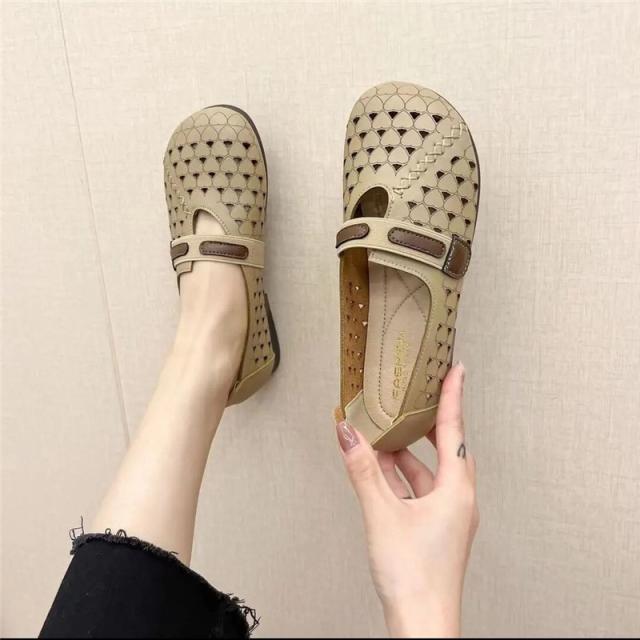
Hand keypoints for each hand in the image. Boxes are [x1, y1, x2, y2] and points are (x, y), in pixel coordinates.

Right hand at [336, 363, 477, 637]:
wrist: (421, 625)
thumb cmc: (414, 576)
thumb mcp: (381, 513)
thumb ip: (362, 469)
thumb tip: (346, 432)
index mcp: (456, 490)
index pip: (455, 429)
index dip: (453, 396)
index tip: (456, 369)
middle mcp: (458, 499)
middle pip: (444, 448)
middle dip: (424, 423)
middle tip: (414, 398)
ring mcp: (447, 516)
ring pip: (426, 472)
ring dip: (404, 454)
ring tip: (381, 434)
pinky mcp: (434, 529)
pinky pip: (418, 491)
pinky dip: (400, 478)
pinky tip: (379, 471)